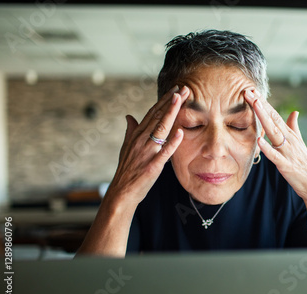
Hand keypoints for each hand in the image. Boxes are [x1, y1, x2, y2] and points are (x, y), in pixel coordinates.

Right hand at [106, 85, 189, 204]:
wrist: (122, 192)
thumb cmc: (126, 170)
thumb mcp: (126, 147)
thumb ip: (130, 131)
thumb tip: (128, 116)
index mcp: (136, 135)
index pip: (152, 113)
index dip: (164, 101)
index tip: (175, 90)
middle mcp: (141, 140)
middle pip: (158, 117)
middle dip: (171, 102)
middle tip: (184, 89)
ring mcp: (146, 152)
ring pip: (160, 129)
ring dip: (171, 114)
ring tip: (180, 100)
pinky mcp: (152, 165)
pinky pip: (164, 152)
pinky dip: (172, 142)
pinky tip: (180, 132)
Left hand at [244, 89, 306, 203]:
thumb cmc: (304, 163)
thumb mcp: (299, 143)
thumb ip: (294, 127)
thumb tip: (294, 112)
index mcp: (289, 134)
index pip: (275, 115)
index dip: (264, 103)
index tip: (252, 90)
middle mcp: (288, 140)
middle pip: (272, 119)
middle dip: (260, 105)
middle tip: (249, 92)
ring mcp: (287, 152)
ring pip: (274, 133)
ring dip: (264, 119)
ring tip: (256, 106)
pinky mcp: (285, 165)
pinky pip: (275, 156)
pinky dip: (267, 148)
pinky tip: (259, 140)